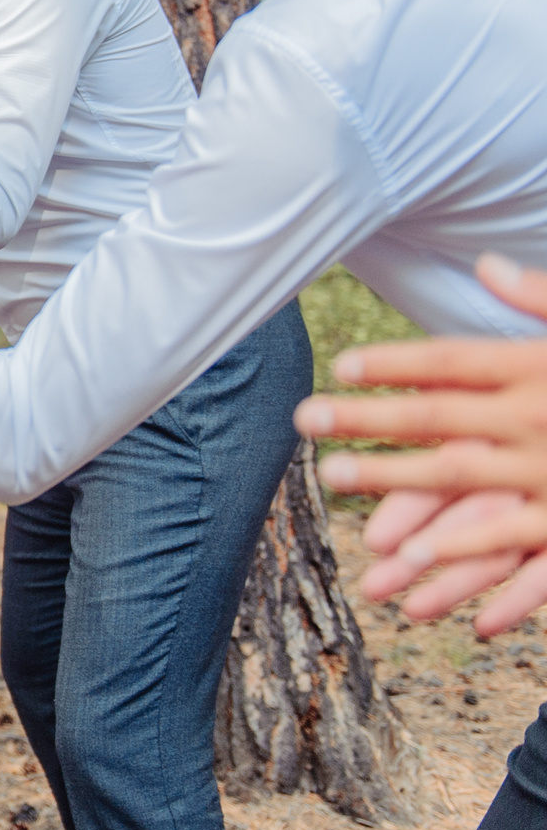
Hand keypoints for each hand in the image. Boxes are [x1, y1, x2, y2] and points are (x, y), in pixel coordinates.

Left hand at [298, 253, 546, 634]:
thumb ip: (541, 300)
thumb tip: (485, 264)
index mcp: (543, 369)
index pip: (456, 360)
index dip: (397, 361)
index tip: (343, 365)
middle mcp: (544, 419)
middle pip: (440, 418)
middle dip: (369, 420)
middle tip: (306, 419)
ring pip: (463, 482)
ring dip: (396, 486)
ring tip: (332, 483)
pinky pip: (521, 545)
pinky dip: (474, 561)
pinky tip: (419, 565)